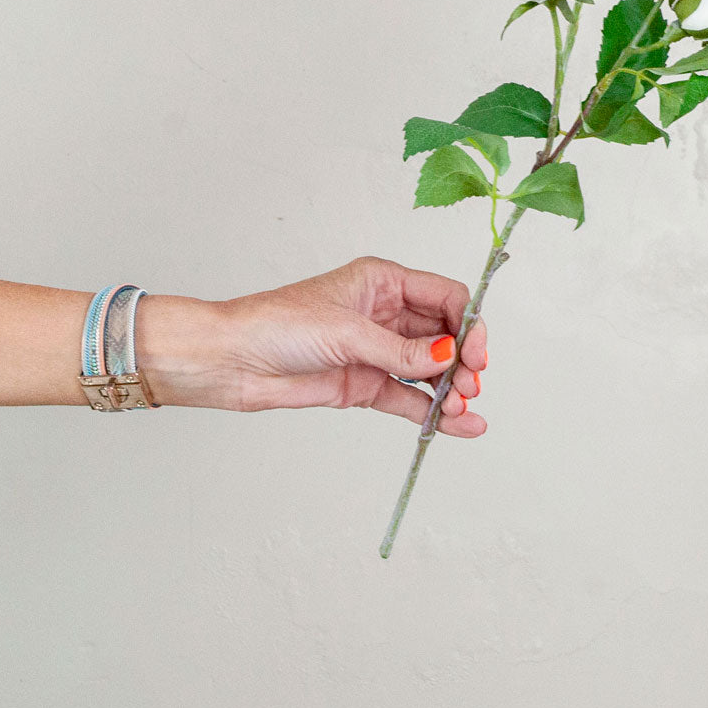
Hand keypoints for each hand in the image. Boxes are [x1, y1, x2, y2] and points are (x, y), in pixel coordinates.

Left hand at [217, 256, 487, 435]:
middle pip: (444, 335)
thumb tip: (447, 358)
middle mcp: (386, 314)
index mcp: (384, 282)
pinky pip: (410, 398)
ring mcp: (378, 351)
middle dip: (462, 362)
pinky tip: (459, 425)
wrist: (232, 361)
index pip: (445, 297)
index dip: (467, 324)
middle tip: (468, 388)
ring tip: (460, 411)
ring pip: (431, 370)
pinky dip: (434, 412)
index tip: (475, 354)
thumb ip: (400, 351)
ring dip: (450, 390)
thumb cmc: (277, 324)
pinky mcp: (366, 384)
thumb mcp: (346, 331)